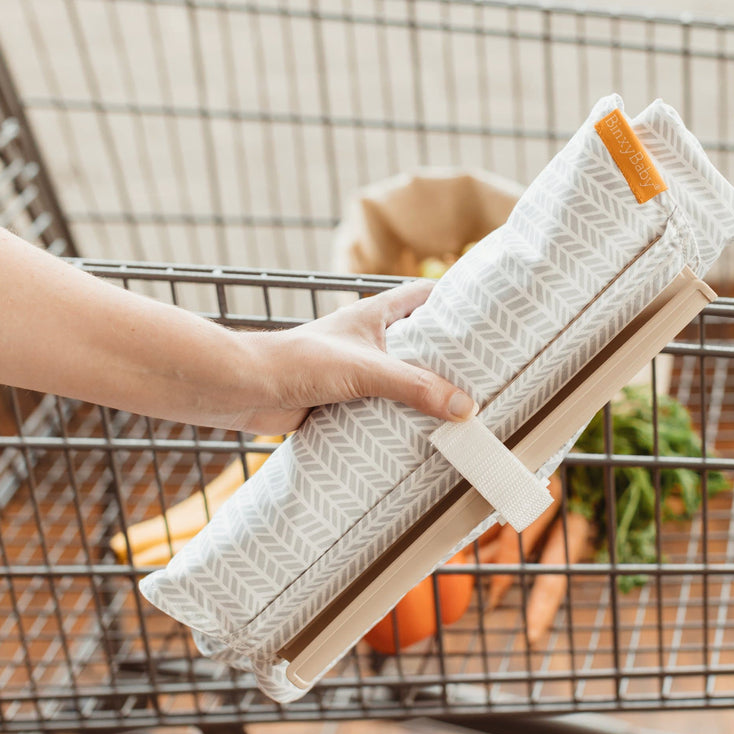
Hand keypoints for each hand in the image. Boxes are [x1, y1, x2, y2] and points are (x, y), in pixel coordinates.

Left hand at [231, 279, 477, 434]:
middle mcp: (368, 340)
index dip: (455, 300)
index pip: (424, 296)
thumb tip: (465, 408)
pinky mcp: (343, 400)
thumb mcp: (367, 370)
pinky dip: (399, 420)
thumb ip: (416, 387)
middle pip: (418, 342)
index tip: (487, 314)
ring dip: (424, 394)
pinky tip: (422, 437)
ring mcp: (355, 370)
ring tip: (463, 409)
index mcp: (375, 314)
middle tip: (486, 374)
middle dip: (447, 357)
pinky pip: (381, 408)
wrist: (246, 390)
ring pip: (400, 379)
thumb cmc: (298, 361)